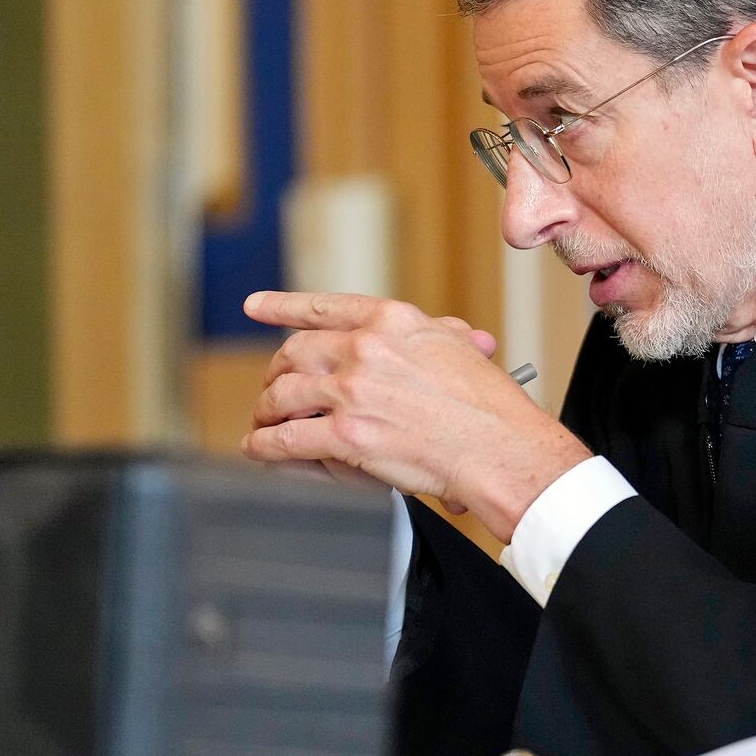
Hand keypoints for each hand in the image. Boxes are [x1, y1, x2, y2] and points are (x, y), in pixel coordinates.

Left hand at [241, 291, 590, 541]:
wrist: (499, 447)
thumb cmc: (489, 406)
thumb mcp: (460, 348)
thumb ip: (439, 334)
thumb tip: (446, 329)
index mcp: (392, 321)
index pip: (324, 308)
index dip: (282, 307)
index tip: (256, 307)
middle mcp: (366, 348)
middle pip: (295, 352)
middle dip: (276, 373)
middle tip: (273, 389)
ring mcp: (353, 391)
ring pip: (283, 394)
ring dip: (267, 411)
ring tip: (264, 422)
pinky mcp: (346, 435)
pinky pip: (287, 439)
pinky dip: (266, 446)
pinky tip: (261, 449)